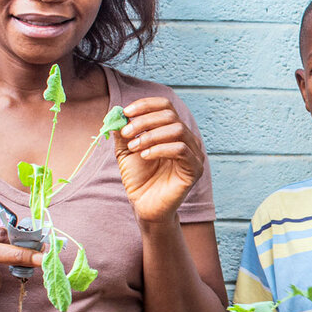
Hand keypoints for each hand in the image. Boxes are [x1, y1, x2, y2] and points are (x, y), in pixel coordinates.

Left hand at [113, 96, 204, 223]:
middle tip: (126, 133)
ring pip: (177, 130)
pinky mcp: (195, 169)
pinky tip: (145, 156)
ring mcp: (194, 153)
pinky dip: (160, 149)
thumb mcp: (126, 150)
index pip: (165, 106)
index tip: (126, 113)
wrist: (144, 206)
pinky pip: (181, 149)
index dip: (146, 105)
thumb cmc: (139, 179)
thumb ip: (123, 132)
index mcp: (172, 131)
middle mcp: (187, 139)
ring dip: (151, 135)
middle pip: (170, 115)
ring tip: (134, 147)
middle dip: (144, 121)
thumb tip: (117, 113)